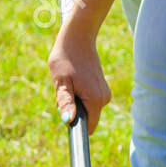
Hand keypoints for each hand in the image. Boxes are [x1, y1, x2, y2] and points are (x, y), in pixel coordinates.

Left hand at [48, 19, 110, 134]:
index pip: (89, 127)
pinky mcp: (102, 88)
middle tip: (64, 90)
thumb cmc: (66, 58)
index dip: (76, 127)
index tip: (66, 115)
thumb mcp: (61, 81)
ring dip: (75, 102)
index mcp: (95, 99)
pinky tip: (74, 81)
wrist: (77, 38)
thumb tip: (68, 120)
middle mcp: (104, 99)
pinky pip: (89, 100)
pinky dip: (79, 95)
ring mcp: (104, 93)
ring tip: (69, 83)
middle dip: (73, 111)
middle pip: (87, 118)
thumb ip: (66, 102)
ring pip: (87, 109)